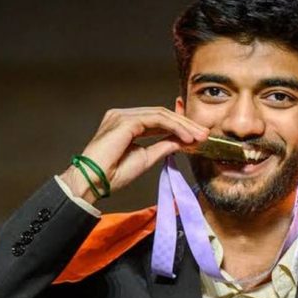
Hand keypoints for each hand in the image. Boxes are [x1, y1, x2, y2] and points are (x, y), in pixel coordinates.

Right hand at [60, 107, 208, 203]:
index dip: (180, 126)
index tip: (198, 137)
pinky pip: (156, 120)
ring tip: (199, 136)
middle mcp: (123, 115)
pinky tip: (186, 137)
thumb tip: (182, 141)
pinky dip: (174, 127)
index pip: (158, 120)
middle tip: (205, 134)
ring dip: (183, 125)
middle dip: (185, 124)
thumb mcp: (146, 158)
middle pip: (161, 114)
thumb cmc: (112, 174)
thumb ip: (163, 146)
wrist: (93, 182)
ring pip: (161, 115)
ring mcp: (123, 116)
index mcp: (126, 123)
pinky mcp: (125, 121)